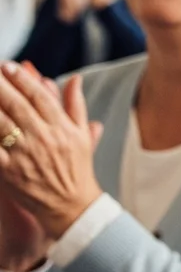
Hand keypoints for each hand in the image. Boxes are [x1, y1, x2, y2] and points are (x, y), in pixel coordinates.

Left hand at [0, 63, 102, 270]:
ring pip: (2, 125)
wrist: (72, 206)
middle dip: (1, 86)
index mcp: (62, 127)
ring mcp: (26, 155)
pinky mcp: (10, 171)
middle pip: (18, 106)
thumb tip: (75, 78)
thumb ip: (75, 104)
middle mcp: (45, 138)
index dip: (24, 79)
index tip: (10, 65)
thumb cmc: (77, 169)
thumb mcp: (82, 135)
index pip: (40, 97)